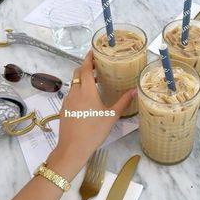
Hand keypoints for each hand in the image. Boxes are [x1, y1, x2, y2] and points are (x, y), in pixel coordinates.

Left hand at [48, 50, 135, 178]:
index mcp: (86, 91)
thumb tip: (135, 90)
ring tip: (95, 82)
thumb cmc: (94, 131)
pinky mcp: (64, 108)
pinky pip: (71, 93)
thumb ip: (123, 101)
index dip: (88, 58)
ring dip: (82, 79)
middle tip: (97, 66)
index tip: (93, 51)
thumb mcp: (111, 116)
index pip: (85, 68)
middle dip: (85, 67)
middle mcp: (74, 92)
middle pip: (77, 73)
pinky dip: (78, 89)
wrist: (73, 148)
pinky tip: (87, 98)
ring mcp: (67, 100)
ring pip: (73, 83)